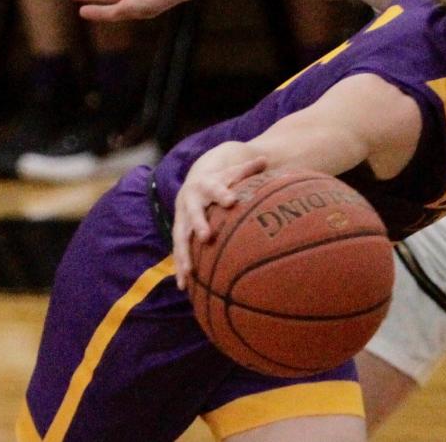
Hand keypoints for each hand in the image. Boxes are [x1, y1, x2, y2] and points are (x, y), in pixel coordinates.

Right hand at [171, 143, 268, 289]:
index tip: (232, 200)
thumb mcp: (233, 172)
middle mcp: (190, 203)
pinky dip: (180, 269)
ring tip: (189, 272)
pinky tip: (184, 286)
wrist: (194, 184)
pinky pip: (179, 253)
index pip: (215, 188)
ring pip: (181, 238)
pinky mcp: (179, 235)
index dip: (222, 194)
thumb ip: (249, 168)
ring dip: (184, 255)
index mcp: (205, 186)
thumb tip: (266, 159)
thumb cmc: (221, 180)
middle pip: (193, 214)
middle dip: (198, 225)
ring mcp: (181, 220)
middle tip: (207, 236)